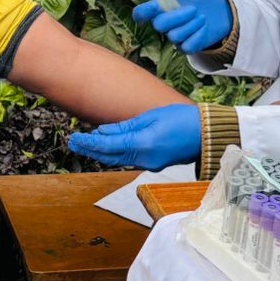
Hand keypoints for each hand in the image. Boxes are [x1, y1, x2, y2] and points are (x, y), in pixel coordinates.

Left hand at [69, 103, 201, 169]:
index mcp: (142, 145)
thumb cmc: (182, 119)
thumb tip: (102, 131)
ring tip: (84, 144)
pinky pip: (128, 159)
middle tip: (73, 142)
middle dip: (90, 150)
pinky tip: (107, 146)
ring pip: (117, 160)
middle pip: (109, 157)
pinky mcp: (153, 163)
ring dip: (100, 152)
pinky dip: (115, 153)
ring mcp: (149, 164)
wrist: (206, 135)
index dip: (89, 143)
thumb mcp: (151, 117)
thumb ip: (125, 126)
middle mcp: (143, 159)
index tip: (75, 138)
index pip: (108, 146)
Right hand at [132, 0, 232, 53]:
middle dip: (177, 17)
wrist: (222, 9)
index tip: (154, 7)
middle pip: (158, 25)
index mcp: (161, 5)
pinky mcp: (186, 46)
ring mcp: (175, 35)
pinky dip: (197, 36)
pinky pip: (186, 47)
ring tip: (202, 17)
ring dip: (191, 25)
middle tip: (194, 9)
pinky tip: (204, 27)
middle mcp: (165, 21)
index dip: (142, 12)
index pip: (141, 13)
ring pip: (173, 36)